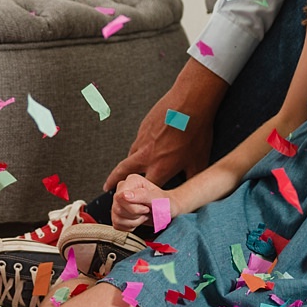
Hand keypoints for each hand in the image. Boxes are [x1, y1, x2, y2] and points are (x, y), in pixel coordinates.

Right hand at [103, 64, 221, 189]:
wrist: (189, 102)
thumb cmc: (196, 131)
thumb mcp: (199, 160)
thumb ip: (192, 178)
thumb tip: (195, 191)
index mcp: (160, 168)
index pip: (144, 191)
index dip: (140, 199)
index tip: (136, 204)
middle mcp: (147, 155)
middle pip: (123, 173)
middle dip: (114, 182)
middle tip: (107, 188)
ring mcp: (142, 140)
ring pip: (129, 156)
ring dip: (126, 166)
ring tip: (126, 170)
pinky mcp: (143, 127)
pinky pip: (137, 142)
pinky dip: (137, 148)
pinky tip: (146, 147)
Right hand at [111, 174, 166, 232]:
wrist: (168, 211)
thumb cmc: (165, 203)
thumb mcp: (158, 199)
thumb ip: (142, 195)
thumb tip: (124, 195)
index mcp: (131, 181)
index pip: (120, 197)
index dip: (133, 207)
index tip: (146, 206)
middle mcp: (123, 189)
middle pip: (118, 208)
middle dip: (135, 215)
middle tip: (147, 210)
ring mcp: (118, 202)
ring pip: (116, 218)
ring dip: (134, 222)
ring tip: (143, 215)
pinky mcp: (117, 213)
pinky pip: (117, 224)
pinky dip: (130, 227)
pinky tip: (138, 220)